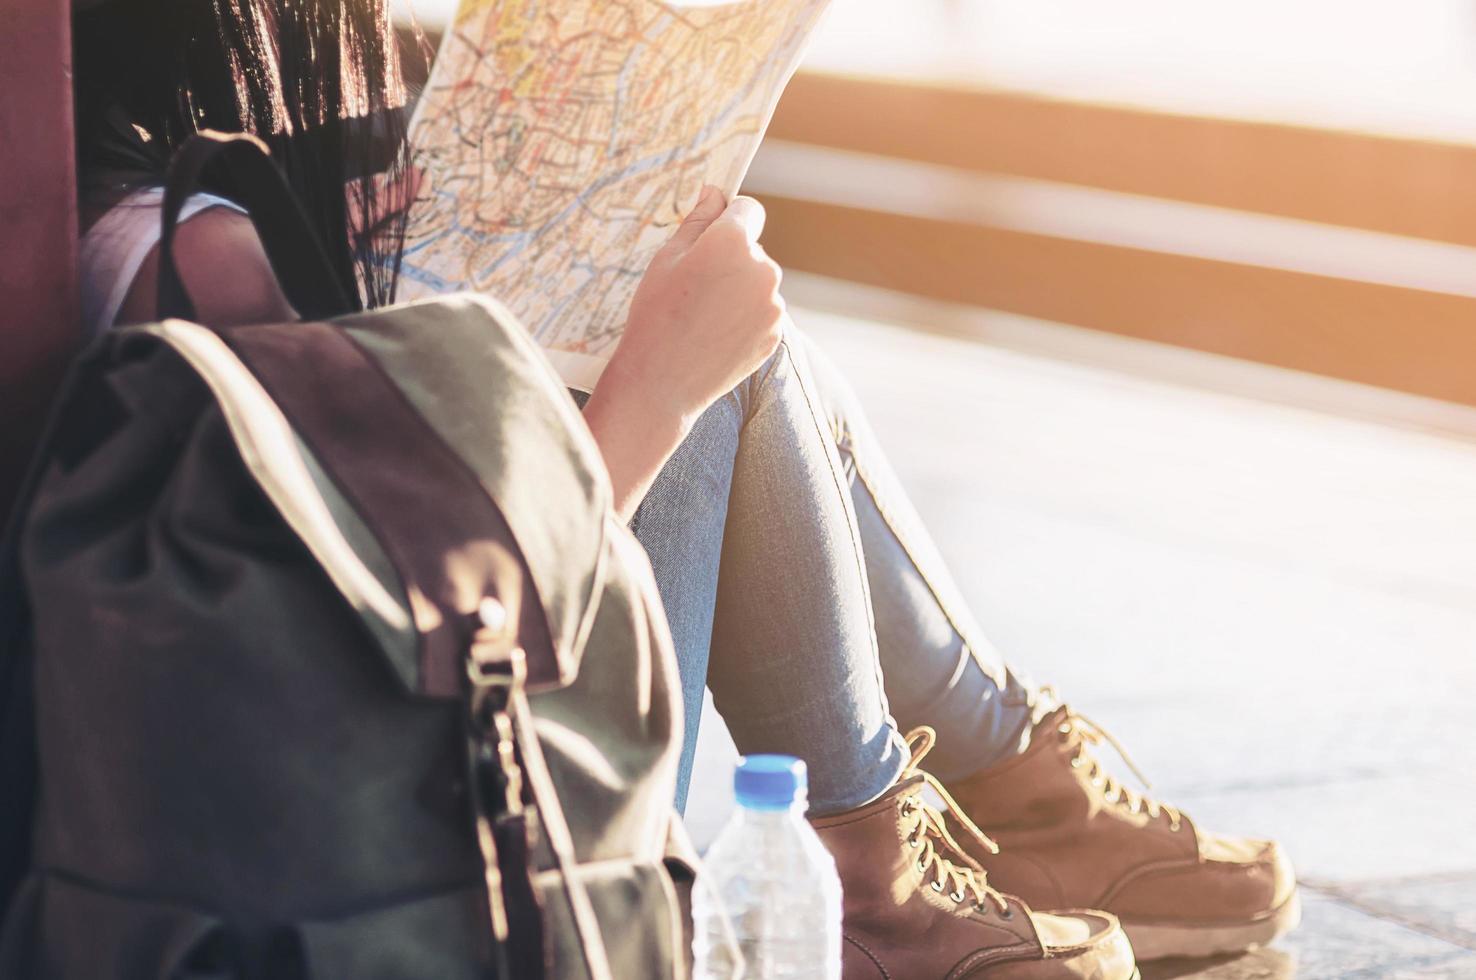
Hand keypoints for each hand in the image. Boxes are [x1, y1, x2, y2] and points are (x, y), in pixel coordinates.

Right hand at [610, 185, 786, 427]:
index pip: (748, 209)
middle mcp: (763, 268)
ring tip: (703, 317)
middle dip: (731, 259)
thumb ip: (698, 220)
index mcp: (733, 242)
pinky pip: (762, 313)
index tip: (712, 236)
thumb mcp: (667, 259)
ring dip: (738, 291)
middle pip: (753, 249)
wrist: (662, 383)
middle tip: (696, 288)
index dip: (729, 219)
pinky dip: (745, 319)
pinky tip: (715, 335)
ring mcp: (773, 304)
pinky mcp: (776, 334)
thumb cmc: (655, 315)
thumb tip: (715, 193)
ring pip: (758, 283)